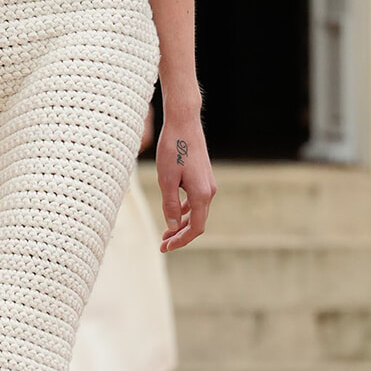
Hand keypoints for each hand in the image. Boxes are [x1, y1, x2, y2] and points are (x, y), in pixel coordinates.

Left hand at [156, 113, 215, 251]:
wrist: (184, 123)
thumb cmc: (172, 148)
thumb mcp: (165, 179)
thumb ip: (169, 205)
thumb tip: (172, 227)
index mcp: (201, 194)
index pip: (195, 228)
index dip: (180, 241)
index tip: (165, 247)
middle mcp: (208, 191)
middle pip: (197, 222)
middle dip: (180, 236)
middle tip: (162, 244)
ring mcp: (207, 184)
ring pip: (196, 212)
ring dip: (181, 224)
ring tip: (165, 233)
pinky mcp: (203, 177)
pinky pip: (195, 201)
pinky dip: (184, 211)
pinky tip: (173, 213)